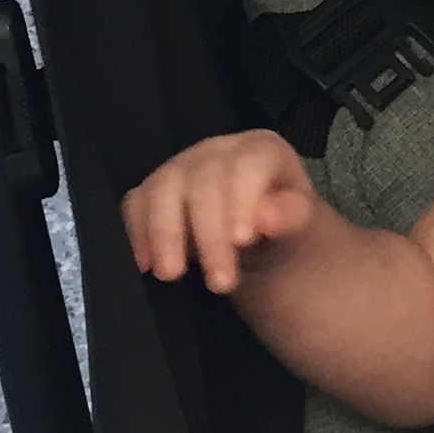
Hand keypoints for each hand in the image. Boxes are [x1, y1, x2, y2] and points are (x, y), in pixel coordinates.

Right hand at [122, 131, 322, 296]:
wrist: (261, 238)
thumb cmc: (282, 227)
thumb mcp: (298, 226)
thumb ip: (289, 217)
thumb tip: (265, 218)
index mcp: (260, 150)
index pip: (247, 165)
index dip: (242, 200)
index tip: (243, 241)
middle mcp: (216, 152)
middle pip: (203, 180)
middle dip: (208, 233)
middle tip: (220, 282)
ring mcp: (180, 169)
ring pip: (162, 188)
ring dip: (164, 234)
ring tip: (172, 274)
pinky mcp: (153, 193)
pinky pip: (135, 204)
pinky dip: (135, 233)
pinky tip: (144, 265)